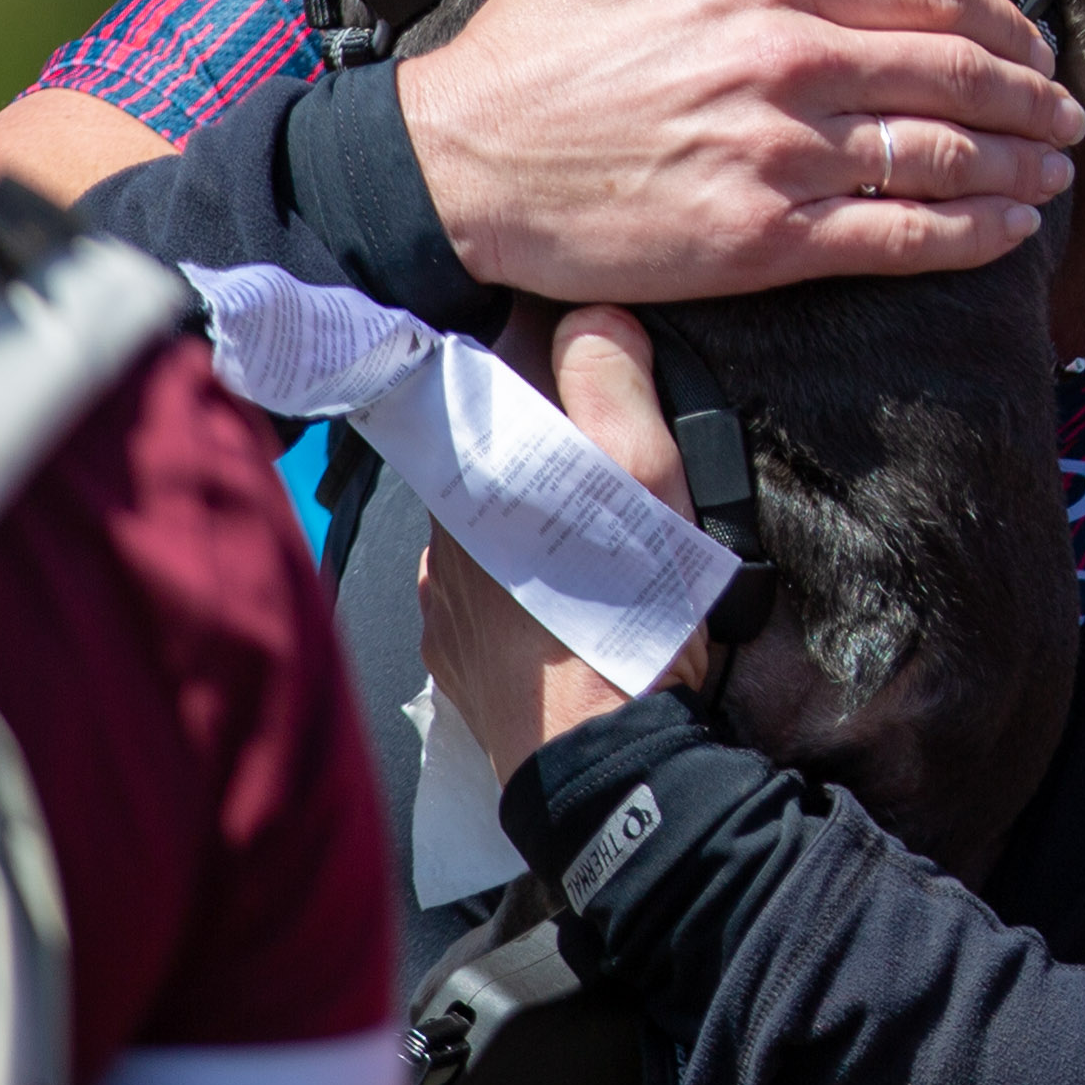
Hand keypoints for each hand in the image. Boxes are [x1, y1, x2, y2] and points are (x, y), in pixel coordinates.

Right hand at [393, 0, 1083, 304]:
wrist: (461, 162)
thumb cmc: (535, 37)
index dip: (997, 16)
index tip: (1029, 38)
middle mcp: (786, 65)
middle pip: (954, 73)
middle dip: (1031, 93)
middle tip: (1066, 110)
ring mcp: (779, 157)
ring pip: (942, 156)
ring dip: (1020, 163)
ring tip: (1055, 170)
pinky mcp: (763, 242)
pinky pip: (898, 236)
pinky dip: (972, 233)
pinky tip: (1010, 229)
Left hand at [420, 306, 718, 782]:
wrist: (608, 766)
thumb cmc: (630, 615)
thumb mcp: (644, 481)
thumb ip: (611, 385)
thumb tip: (586, 318)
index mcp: (474, 475)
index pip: (491, 378)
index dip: (541, 357)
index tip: (587, 356)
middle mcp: (440, 534)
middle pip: (487, 456)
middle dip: (536, 446)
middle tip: (606, 458)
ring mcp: (441, 602)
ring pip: (482, 530)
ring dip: (525, 520)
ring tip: (592, 540)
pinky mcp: (454, 659)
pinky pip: (478, 598)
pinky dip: (516, 589)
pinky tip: (563, 602)